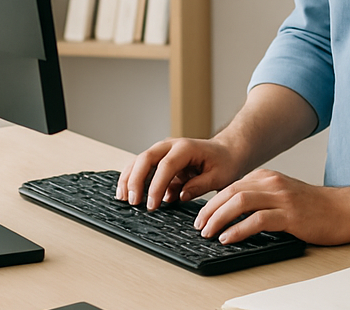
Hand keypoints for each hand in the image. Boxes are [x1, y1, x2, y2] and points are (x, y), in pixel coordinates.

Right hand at [117, 137, 245, 209]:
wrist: (227, 151)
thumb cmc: (225, 162)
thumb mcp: (219, 176)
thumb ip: (200, 185)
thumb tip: (179, 196)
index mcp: (186, 148)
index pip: (166, 165)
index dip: (156, 185)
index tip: (152, 204)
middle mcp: (171, 146)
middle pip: (146, 159)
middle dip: (136, 180)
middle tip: (133, 202)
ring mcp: (164, 151)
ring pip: (139, 161)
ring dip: (129, 178)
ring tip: (123, 198)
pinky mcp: (160, 159)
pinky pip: (142, 167)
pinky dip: (133, 179)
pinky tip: (128, 194)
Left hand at [194, 169, 349, 246]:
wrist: (346, 209)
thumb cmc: (317, 208)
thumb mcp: (285, 195)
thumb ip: (263, 197)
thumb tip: (234, 211)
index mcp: (269, 177)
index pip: (231, 186)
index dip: (212, 202)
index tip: (201, 216)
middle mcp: (273, 183)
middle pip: (231, 192)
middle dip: (209, 210)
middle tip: (199, 226)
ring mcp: (282, 198)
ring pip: (240, 202)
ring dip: (219, 218)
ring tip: (208, 232)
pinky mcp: (290, 215)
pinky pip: (257, 220)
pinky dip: (238, 230)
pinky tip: (228, 238)